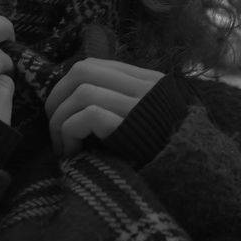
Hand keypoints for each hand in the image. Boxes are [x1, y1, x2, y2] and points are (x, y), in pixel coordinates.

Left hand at [44, 58, 163, 156]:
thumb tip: (75, 97)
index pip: (93, 65)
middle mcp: (144, 86)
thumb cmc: (157, 153)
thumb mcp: (143, 118)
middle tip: (53, 126)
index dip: (66, 85)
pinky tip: (72, 153)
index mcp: (146, 80)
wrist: (186, 175)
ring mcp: (139, 105)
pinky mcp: (131, 126)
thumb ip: (120, 100)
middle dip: (57, 97)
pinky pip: (89, 115)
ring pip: (82, 92)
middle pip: (82, 70)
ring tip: (63, 146)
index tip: (60, 110)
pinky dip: (70, 132)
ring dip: (60, 120)